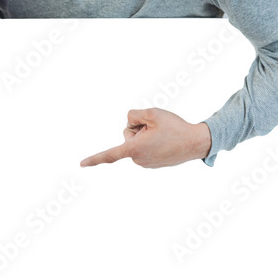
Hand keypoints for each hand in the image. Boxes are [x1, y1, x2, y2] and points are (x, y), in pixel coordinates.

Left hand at [80, 108, 211, 168]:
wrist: (196, 142)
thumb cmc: (175, 127)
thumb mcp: (152, 113)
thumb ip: (133, 115)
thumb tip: (129, 124)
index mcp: (135, 149)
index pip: (110, 154)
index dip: (95, 159)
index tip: (81, 164)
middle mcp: (138, 160)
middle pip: (128, 135)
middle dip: (139, 128)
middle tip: (157, 128)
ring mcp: (146, 164)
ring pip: (137, 141)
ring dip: (147, 135)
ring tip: (164, 135)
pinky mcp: (153, 164)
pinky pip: (145, 147)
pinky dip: (152, 141)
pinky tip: (166, 140)